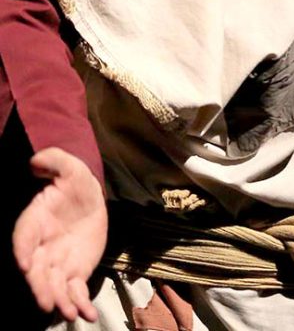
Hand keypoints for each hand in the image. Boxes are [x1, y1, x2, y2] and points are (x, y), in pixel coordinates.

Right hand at [12, 147, 107, 322]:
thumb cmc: (74, 182)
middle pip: (35, 272)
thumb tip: (36, 161)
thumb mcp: (68, 166)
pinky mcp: (75, 272)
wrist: (89, 199)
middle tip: (46, 303)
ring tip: (69, 313)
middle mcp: (41, 247)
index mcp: (35, 221)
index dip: (21, 250)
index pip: (23, 237)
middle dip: (39, 288)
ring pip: (54, 286)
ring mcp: (57, 263)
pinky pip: (75, 291)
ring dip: (60, 301)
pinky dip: (80, 304)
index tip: (23, 263)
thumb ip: (54, 160)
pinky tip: (87, 315)